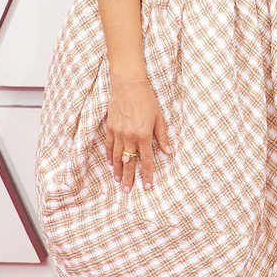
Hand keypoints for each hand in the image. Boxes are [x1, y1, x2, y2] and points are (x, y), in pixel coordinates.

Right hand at [105, 75, 170, 192]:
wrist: (128, 84)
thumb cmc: (147, 99)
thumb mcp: (159, 117)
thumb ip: (162, 136)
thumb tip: (167, 152)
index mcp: (144, 136)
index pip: (145, 161)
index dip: (146, 175)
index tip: (147, 187)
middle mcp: (130, 137)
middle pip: (129, 163)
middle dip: (129, 178)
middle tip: (127, 192)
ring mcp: (118, 133)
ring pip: (116, 157)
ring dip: (118, 171)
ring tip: (118, 182)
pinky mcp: (110, 127)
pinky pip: (109, 146)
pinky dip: (109, 156)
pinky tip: (110, 165)